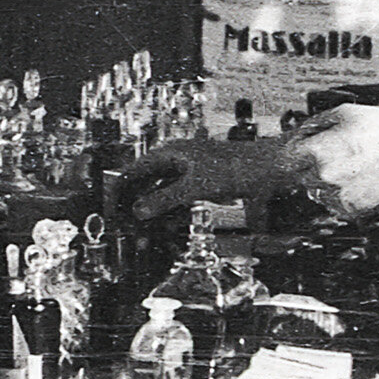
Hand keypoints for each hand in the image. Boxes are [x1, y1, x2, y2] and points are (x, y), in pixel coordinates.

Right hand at [121, 136, 292, 220]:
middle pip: (149, 180)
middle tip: (123, 221)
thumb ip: (165, 199)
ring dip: (154, 208)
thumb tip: (139, 211)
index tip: (109, 203)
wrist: (269, 167)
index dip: (122, 186)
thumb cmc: (235, 168)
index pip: (136, 169)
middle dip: (137, 200)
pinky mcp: (204, 182)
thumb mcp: (195, 187)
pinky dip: (172, 209)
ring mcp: (191, 170)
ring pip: (164, 190)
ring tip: (142, 227)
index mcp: (172, 152)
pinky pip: (180, 197)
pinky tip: (167, 223)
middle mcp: (179, 158)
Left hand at [282, 105, 378, 218]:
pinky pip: (333, 204)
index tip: (303, 148)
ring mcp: (337, 195)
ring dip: (324, 182)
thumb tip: (300, 131)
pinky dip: (339, 195)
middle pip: (301, 175)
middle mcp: (323, 177)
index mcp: (317, 152)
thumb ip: (316, 123)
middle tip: (334, 155)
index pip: (287, 157)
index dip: (296, 150)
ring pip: (316, 191)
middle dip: (311, 165)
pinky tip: (355, 181)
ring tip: (347, 168)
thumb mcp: (345, 113)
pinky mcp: (351, 210)